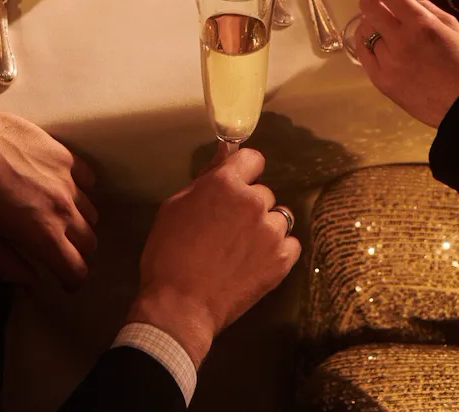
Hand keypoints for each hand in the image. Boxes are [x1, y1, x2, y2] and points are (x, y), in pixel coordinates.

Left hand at [0, 105, 98, 290]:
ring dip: (79, 222)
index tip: (66, 284)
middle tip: (60, 251)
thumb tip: (35, 288)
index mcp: (43, 234)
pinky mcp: (65, 155)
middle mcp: (63, 208)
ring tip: (59, 218)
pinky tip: (62, 188)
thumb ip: (11, 267)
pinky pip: (88, 179)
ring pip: (90, 211)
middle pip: (89, 241)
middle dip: (77, 253)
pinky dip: (80, 190)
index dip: (74, 282)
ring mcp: (68, 179)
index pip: (76, 269)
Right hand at [128, 147, 300, 366]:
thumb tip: (225, 152)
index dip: (244, 172)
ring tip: (240, 249)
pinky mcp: (281, 260)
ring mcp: (270, 232)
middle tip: (226, 229)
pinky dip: (276, 251)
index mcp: (225, 185)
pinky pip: (290, 244)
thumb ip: (206, 176)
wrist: (179, 306)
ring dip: (264, 228)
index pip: (253, 159)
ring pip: (278, 217)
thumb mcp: (174, 206)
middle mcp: (252, 202)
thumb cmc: (168, 255)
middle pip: (263, 192)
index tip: (238, 184)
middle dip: (248, 206)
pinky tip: (254, 262)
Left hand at [356, 0, 458, 127]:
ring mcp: (386, 63)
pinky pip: (362, 51)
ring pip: (365, 28)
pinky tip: (379, 38)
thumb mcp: (447, 23)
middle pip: (368, 6)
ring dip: (373, 18)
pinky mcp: (379, 80)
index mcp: (420, 25)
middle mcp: (399, 42)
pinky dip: (367, 39)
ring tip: (389, 22)